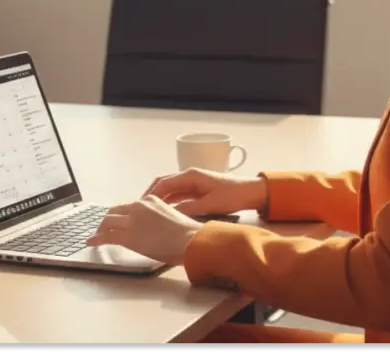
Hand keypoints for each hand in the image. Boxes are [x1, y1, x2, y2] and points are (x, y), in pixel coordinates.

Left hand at [85, 195, 202, 265]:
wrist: (189, 240)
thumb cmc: (188, 234)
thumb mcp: (173, 218)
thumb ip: (161, 218)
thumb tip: (158, 228)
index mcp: (151, 200)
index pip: (130, 206)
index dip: (122, 215)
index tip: (120, 221)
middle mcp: (138, 206)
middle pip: (115, 211)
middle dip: (108, 220)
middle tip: (105, 228)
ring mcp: (131, 220)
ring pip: (108, 221)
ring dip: (101, 228)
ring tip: (97, 236)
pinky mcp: (126, 235)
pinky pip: (106, 236)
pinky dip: (96, 239)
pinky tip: (91, 243)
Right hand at [143, 168, 267, 216]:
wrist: (251, 192)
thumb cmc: (232, 196)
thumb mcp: (209, 205)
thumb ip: (188, 209)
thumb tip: (168, 214)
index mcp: (190, 176)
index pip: (163, 183)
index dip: (150, 195)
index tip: (139, 207)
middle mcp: (189, 176)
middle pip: (163, 184)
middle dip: (150, 196)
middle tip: (139, 210)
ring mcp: (193, 182)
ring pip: (170, 189)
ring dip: (159, 199)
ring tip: (148, 213)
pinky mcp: (198, 189)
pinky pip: (179, 194)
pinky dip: (170, 201)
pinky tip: (165, 212)